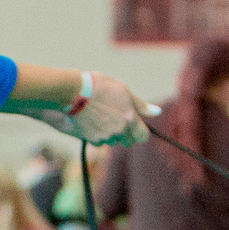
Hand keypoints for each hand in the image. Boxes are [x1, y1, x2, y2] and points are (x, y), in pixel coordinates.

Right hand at [34, 73, 151, 147]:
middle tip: (114, 118)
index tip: (134, 125)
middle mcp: (119, 131)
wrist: (71, 93)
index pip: (142, 136)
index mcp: (130, 119)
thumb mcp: (123, 91)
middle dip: (124, 133)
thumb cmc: (98, 87)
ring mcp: (104, 137)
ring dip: (109, 133)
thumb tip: (157, 112)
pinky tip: (90, 121)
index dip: (139, 131)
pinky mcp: (91, 140)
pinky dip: (96, 135)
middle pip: (127, 141)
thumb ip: (140, 105)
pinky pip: (98, 142)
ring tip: (99, 116)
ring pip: (112, 141)